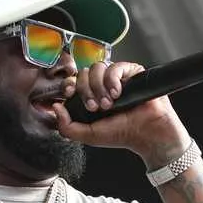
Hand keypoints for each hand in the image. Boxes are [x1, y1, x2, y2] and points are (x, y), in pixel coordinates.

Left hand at [53, 61, 190, 165]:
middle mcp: (103, 85)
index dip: (70, 85)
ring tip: (109, 103)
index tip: (70, 94)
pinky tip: (117, 93)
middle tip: (97, 107)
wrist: (147, 135)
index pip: (74, 81)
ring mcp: (118, 78)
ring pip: (98, 67)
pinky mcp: (132, 72)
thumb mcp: (88, 136)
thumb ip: (67, 127)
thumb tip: (55, 108)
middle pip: (84, 73)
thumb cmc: (122, 135)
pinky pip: (116, 66)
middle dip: (87, 91)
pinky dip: (113, 80)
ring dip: (99, 86)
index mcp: (91, 96)